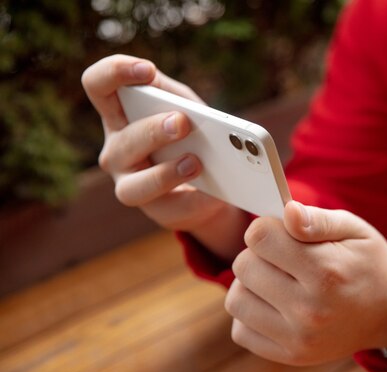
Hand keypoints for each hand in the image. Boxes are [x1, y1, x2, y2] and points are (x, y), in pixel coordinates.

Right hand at [81, 54, 246, 259]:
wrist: (210, 183)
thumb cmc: (191, 135)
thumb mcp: (188, 107)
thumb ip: (180, 99)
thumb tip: (186, 110)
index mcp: (119, 115)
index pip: (97, 85)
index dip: (114, 72)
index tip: (147, 69)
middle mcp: (117, 150)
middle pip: (124, 140)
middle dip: (153, 131)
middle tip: (181, 122)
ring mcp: (130, 183)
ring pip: (135, 185)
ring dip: (166, 173)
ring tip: (195, 162)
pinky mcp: (157, 209)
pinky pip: (170, 207)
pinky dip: (193, 199)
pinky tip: (212, 192)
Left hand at [225, 201, 386, 365]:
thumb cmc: (367, 262)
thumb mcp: (354, 230)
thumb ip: (318, 219)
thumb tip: (288, 212)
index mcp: (325, 272)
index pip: (260, 238)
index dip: (266, 228)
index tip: (280, 232)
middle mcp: (309, 309)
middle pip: (243, 266)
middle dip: (257, 254)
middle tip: (282, 257)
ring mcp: (298, 338)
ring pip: (236, 300)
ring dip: (249, 285)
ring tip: (275, 279)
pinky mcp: (290, 355)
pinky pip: (241, 331)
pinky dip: (251, 314)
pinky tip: (273, 304)